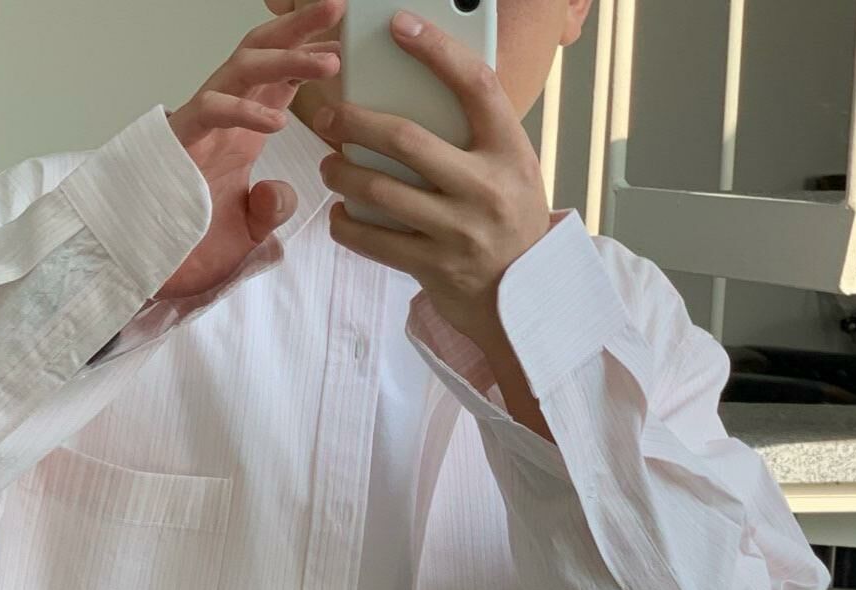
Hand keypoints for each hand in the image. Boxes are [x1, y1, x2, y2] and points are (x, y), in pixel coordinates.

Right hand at [158, 0, 343, 300]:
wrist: (147, 264)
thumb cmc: (190, 241)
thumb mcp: (246, 229)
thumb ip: (271, 209)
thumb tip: (282, 193)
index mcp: (243, 126)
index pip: (280, 76)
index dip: (311, 53)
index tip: (348, 40)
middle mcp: (224, 114)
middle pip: (263, 51)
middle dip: (300, 27)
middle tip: (340, 8)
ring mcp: (202, 123)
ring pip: (245, 68)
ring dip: (288, 59)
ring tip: (330, 61)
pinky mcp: (182, 139)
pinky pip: (214, 109)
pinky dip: (246, 111)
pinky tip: (278, 120)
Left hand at [313, 10, 549, 354]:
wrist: (525, 298)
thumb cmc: (511, 222)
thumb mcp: (512, 170)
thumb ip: (476, 137)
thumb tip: (419, 94)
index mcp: (509, 152)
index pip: (475, 84)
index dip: (437, 50)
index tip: (400, 25)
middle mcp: (486, 188)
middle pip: (406, 139)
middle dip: (355, 123)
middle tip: (330, 118)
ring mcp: (458, 231)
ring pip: (380, 190)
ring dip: (342, 175)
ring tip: (331, 168)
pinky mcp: (434, 267)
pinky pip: (374, 241)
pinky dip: (347, 225)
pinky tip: (339, 214)